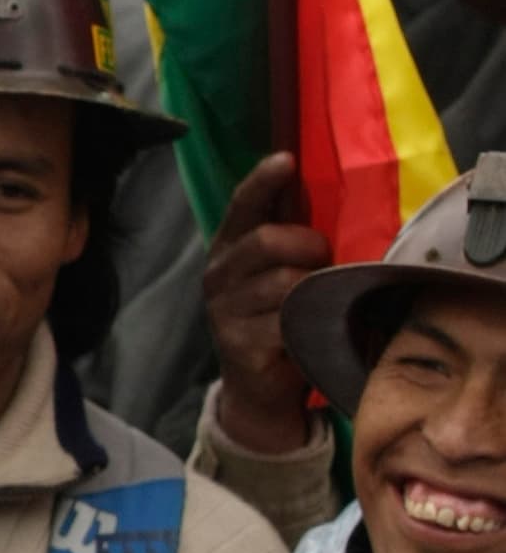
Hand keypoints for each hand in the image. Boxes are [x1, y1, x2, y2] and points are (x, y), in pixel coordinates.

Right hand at [205, 153, 329, 455]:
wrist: (259, 393)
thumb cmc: (278, 323)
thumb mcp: (278, 276)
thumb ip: (290, 243)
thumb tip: (333, 202)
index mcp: (228, 250)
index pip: (243, 205)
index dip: (263, 180)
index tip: (286, 159)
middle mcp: (218, 276)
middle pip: (266, 240)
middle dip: (306, 246)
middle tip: (323, 262)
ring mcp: (225, 312)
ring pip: (284, 283)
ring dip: (313, 291)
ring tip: (319, 302)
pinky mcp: (240, 345)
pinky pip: (286, 322)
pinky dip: (308, 324)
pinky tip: (311, 330)